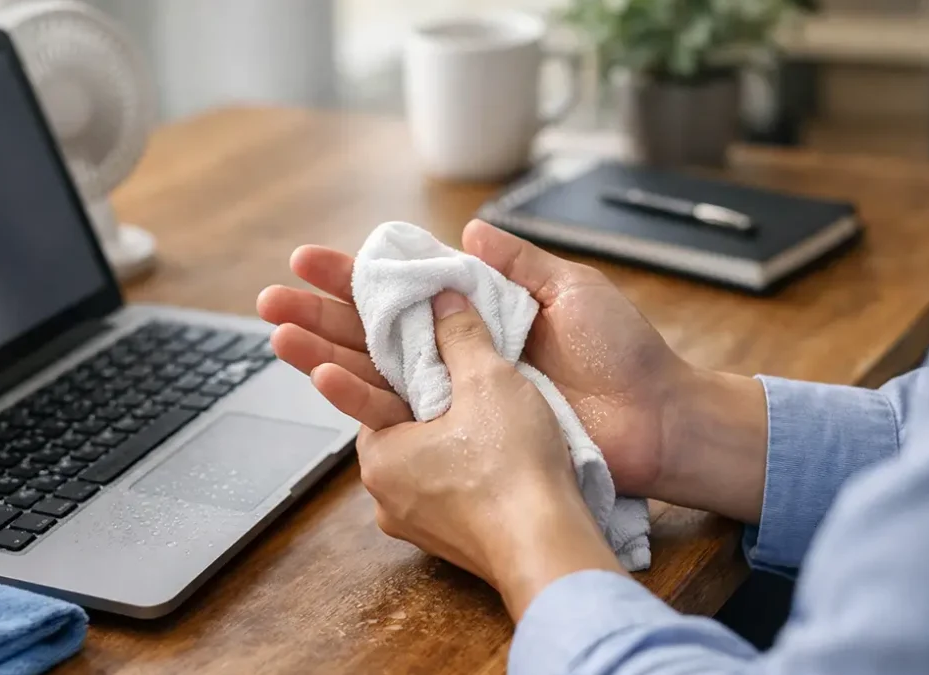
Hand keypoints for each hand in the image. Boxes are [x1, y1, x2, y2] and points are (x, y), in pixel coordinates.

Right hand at [257, 220, 768, 522]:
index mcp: (486, 314)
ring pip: (378, 373)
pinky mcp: (466, 436)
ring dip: (326, 355)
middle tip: (272, 301)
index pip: (408, 290)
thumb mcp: (572, 290)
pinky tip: (324, 381)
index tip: (310, 261)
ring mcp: (461, 397)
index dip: (358, 277)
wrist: (656, 422)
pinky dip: (362, 400)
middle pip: (378, 332)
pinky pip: (404, 417)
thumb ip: (517, 264)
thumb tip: (468, 230)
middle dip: (322, 314)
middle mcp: (464, 355)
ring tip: (280, 337)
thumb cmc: (624, 354)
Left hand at [353, 291, 621, 617]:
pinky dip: (466, 465)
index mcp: (378, 455)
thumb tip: (444, 298)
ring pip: (427, 457)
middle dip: (424, 394)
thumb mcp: (488, 381)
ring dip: (447, 432)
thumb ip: (460, 334)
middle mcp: (385, 494)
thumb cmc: (512, 471)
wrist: (550, 549)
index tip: (417, 334)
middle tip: (455, 368)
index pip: (373, 388)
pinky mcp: (451, 539)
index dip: (398, 354)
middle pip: (399, 423)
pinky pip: (451, 487)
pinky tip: (496, 449)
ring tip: (482, 407)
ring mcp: (418, 523)